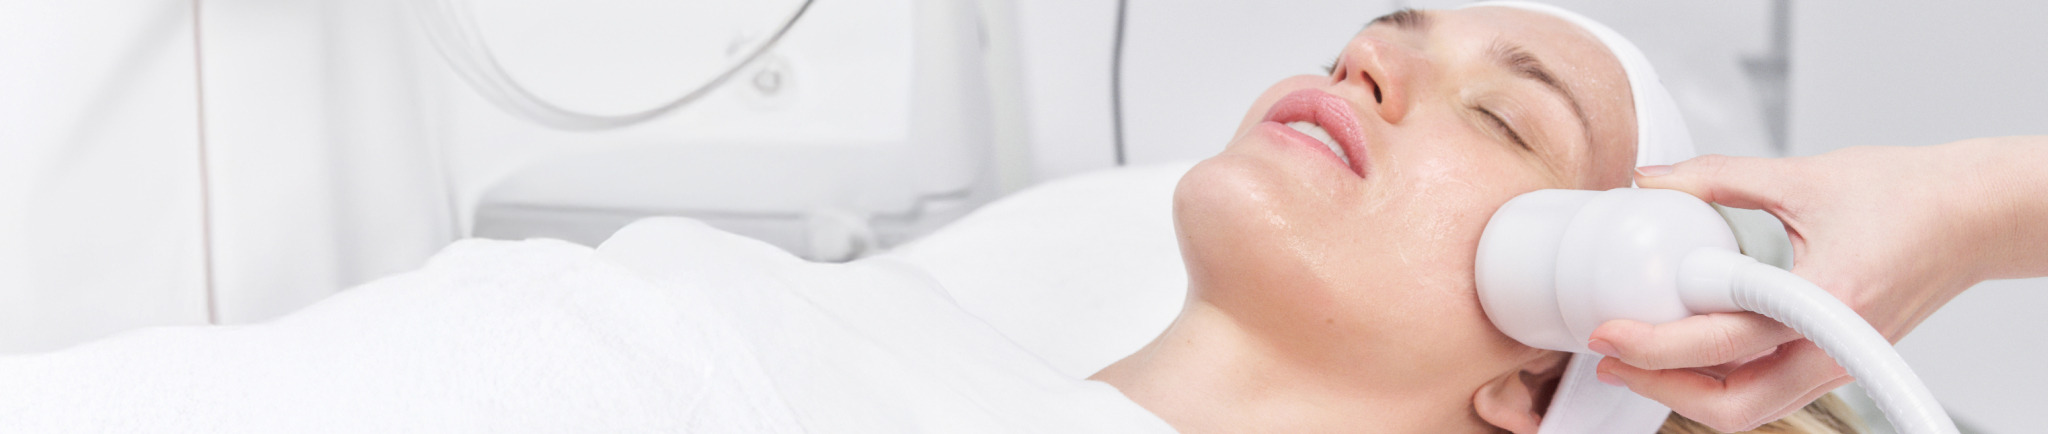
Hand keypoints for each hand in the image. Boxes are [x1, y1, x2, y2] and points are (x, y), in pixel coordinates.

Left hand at [1586, 145, 2009, 431]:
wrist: (1974, 214)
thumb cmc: (1908, 194)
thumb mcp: (1803, 176)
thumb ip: (1718, 178)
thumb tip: (1652, 180)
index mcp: (1829, 298)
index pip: (1727, 342)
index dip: (1657, 345)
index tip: (1608, 332)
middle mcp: (1835, 344)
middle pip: (1735, 404)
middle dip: (1662, 387)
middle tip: (1609, 355)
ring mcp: (1839, 360)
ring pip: (1752, 408)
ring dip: (1688, 391)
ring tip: (1635, 359)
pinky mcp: (1838, 359)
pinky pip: (1770, 391)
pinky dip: (1722, 382)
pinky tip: (1685, 353)